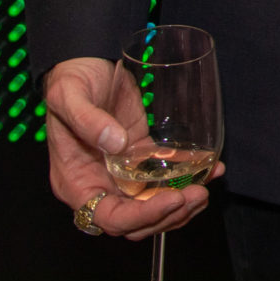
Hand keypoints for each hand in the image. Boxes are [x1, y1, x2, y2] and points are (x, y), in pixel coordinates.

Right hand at [43, 57, 220, 239]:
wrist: (82, 61)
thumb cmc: (69, 82)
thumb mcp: (69, 96)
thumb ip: (88, 121)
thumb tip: (116, 144)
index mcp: (76, 182)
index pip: (109, 217)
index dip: (141, 216)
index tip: (172, 201)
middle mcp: (99, 184)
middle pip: (135, 220)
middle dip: (168, 215)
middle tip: (197, 195)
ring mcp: (121, 173)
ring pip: (152, 204)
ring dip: (181, 204)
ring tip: (206, 187)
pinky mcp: (140, 156)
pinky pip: (164, 176)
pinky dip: (186, 176)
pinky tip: (210, 167)